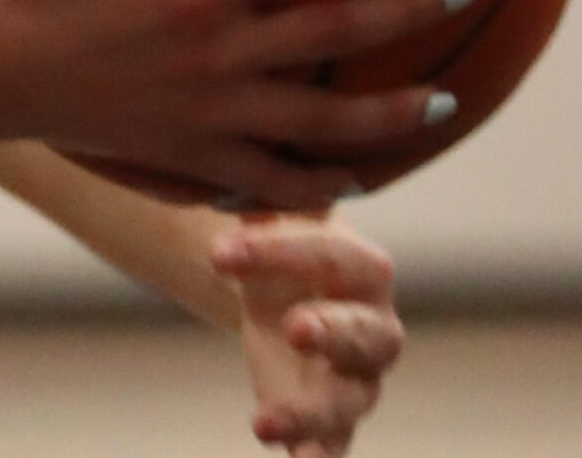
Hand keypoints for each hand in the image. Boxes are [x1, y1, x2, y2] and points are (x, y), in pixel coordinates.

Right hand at [0, 0, 464, 207]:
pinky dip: (317, 186)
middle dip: (407, 11)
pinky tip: (349, 179)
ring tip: (438, 101)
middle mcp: (220, 56)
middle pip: (337, 34)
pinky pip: (271, 182)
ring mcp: (211, 116)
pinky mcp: (190, 159)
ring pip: (323, 122)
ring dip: (389, 112)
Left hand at [214, 215, 403, 456]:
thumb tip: (238, 163)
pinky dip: (316, 457)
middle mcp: (372, 327)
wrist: (283, 292)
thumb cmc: (282, 245)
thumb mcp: (275, 212)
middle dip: (332, 331)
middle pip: (365, 334)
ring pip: (347, 401)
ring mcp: (355, 379)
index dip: (279, 251)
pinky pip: (331, 445)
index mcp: (362, 269)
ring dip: (310, 414)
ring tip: (264, 425)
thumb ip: (265, 195)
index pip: (331, 255)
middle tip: (293, 326)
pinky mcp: (329, 417)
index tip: (219, 252)